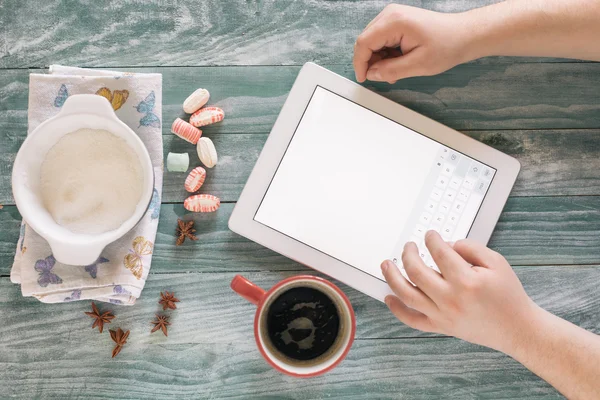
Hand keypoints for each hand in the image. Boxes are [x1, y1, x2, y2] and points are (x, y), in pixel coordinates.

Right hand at [353, 4, 473, 82]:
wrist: (464, 35)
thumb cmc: (447, 45)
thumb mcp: (418, 65)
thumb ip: (391, 70)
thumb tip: (371, 74)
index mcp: (394, 21)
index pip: (364, 42)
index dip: (360, 63)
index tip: (364, 78)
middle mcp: (391, 14)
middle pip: (366, 41)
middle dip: (371, 62)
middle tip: (384, 77)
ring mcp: (393, 16)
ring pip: (372, 41)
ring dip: (379, 59)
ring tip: (395, 71)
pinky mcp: (397, 21)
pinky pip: (382, 39)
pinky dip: (386, 53)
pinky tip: (398, 62)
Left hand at [380, 231, 538, 352]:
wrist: (517, 329)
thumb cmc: (508, 295)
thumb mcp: (497, 262)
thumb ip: (470, 248)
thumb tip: (445, 244)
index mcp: (466, 280)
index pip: (439, 252)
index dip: (431, 239)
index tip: (430, 235)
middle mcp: (451, 298)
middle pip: (416, 271)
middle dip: (408, 253)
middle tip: (409, 246)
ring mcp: (443, 315)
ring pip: (407, 295)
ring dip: (392, 277)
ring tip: (386, 265)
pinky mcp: (440, 327)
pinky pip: (412, 320)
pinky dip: (397, 309)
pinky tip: (388, 297)